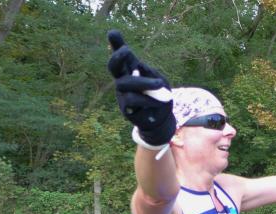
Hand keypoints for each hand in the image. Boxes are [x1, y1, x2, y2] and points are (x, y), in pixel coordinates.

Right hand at [107, 30, 175, 145]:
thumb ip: (151, 74)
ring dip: (144, 82)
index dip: (116, 44)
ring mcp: (123, 95)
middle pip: (113, 67)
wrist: (162, 119)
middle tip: (127, 50)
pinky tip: (159, 101)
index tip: (113, 32)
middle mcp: (124, 81)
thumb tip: (140, 66)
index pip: (123, 56)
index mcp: (132, 71)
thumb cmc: (160, 96)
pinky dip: (148, 99)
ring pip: (124, 84)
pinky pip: (133, 100)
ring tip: (160, 84)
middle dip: (117, 57)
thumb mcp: (161, 82)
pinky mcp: (126, 108)